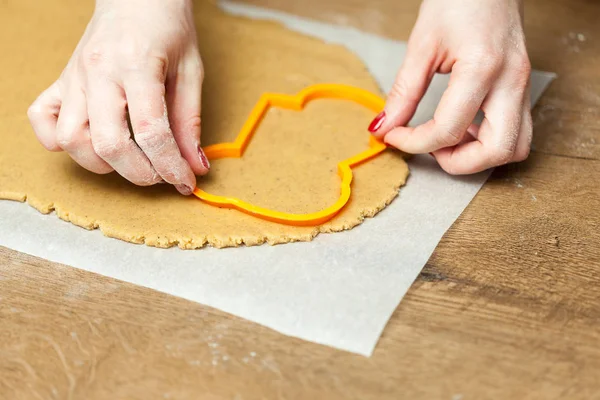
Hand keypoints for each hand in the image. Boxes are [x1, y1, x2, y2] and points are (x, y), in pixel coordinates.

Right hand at [28, 0, 208, 194]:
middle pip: (109, 144)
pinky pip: (42, 119)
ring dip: (102, 163)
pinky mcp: (60, 80)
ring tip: (129, 158)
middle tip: (161, 174)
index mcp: (136, 65)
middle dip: (140, 173)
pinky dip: (59, 141)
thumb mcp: (191, 72)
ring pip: (71, 139)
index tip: (185, 180)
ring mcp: (73, 76)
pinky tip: (89, 143)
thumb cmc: (167, 28)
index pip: (150, 131)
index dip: (171, 165)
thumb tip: (195, 166)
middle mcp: (98, 72)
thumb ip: (190, 121)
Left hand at [369, 0, 531, 173]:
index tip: (394, 136)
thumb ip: (402, 92)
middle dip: (458, 162)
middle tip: (429, 148)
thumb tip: (384, 126)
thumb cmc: (459, 0)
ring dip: (479, 156)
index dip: (413, 143)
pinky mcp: (523, 88)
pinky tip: (466, 127)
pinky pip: (517, 132)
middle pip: (497, 151)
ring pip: (515, 147)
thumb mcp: (422, 45)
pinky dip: (490, 142)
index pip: (448, 130)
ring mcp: (524, 86)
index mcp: (483, 68)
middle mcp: (512, 82)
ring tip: (448, 139)